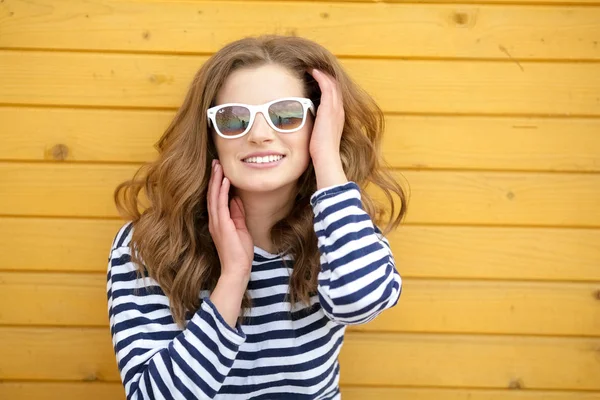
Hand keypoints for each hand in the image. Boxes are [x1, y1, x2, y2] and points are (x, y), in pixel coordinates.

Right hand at [207, 160, 253, 280]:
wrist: (237, 269)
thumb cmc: (239, 252)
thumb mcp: (240, 229)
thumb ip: (237, 214)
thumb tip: (236, 199)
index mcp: (218, 221)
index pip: (215, 199)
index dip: (216, 184)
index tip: (219, 170)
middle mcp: (214, 220)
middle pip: (212, 194)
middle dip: (213, 177)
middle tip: (215, 162)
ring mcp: (217, 222)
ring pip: (214, 196)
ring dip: (216, 180)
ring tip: (218, 166)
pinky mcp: (222, 225)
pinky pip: (220, 204)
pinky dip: (222, 191)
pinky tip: (224, 181)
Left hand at [307, 69, 347, 188]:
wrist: (325, 157)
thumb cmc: (320, 151)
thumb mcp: (318, 136)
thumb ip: (315, 128)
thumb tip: (302, 125)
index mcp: (337, 117)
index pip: (334, 96)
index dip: (327, 85)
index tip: (317, 78)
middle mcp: (339, 110)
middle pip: (335, 86)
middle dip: (326, 76)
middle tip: (315, 68)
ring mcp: (336, 108)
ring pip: (332, 83)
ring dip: (323, 73)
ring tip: (313, 67)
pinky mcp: (329, 107)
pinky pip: (327, 85)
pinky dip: (320, 76)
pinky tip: (312, 71)